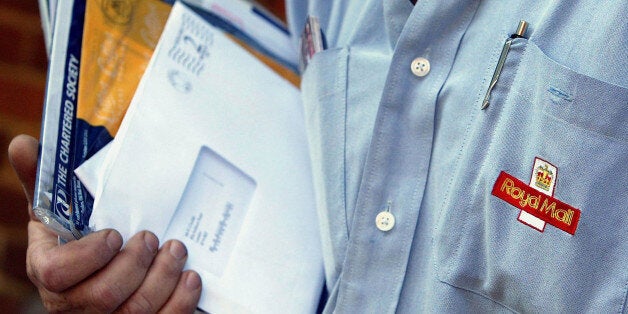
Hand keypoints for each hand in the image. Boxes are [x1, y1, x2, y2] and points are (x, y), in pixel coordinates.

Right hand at [8, 134, 201, 312]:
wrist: (103, 273)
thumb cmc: (81, 240)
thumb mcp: (58, 212)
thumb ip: (43, 181)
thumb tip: (23, 143)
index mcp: (50, 272)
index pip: (56, 275)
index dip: (89, 256)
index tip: (115, 234)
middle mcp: (74, 304)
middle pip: (103, 296)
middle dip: (135, 264)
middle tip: (152, 237)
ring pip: (135, 313)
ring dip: (162, 278)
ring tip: (176, 250)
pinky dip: (180, 302)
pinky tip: (189, 278)